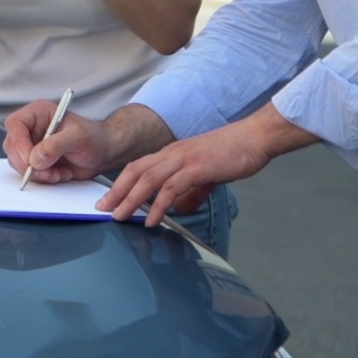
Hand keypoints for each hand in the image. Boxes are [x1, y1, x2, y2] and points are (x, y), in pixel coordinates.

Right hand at [3, 101, 111, 182]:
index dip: (19, 142)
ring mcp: (32, 146)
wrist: (102, 153)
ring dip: (38, 173)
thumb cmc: (94, 138)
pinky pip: (28, 174)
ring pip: (18, 163)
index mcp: (39, 113)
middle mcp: (31, 129)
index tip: (31, 159)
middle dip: (28, 164)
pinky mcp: (35, 162)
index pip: (15, 124)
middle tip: (47, 172)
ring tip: (59, 172)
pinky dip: (43, 178)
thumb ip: (56, 145)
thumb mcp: (78, 137)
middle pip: (12, 146)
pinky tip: (60, 174)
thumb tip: (35, 158)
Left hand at [96, 127, 272, 226]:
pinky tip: (152, 220)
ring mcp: (184, 159)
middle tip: (102, 209)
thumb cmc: (234, 153)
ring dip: (131, 199)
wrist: (255, 138)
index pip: (139, 166)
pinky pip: (171, 188)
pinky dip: (159, 205)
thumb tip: (182, 208)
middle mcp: (173, 153)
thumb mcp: (207, 173)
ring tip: (120, 217)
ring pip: (149, 179)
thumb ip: (192, 190)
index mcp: (173, 152)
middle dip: (117, 191)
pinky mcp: (197, 168)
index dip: (120, 183)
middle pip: (136, 171)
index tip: (108, 199)